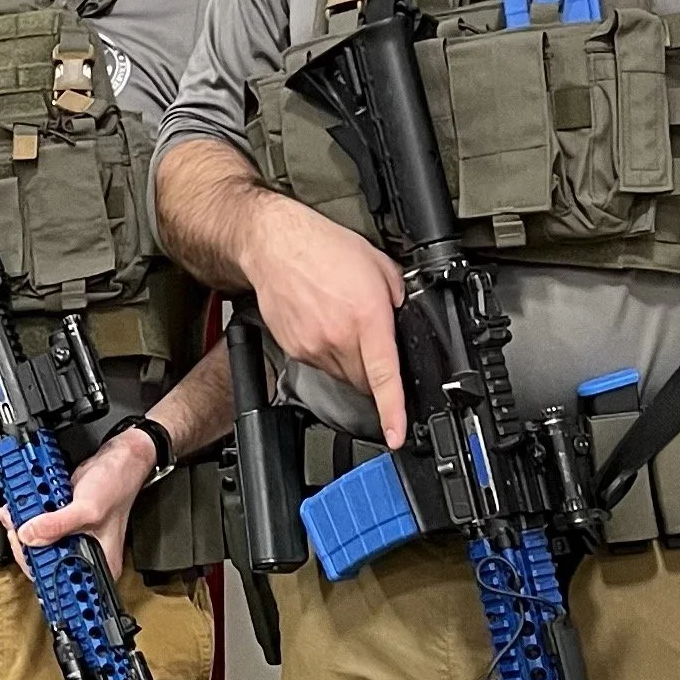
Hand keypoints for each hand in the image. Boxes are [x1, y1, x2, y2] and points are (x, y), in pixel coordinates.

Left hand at [0, 425, 155, 576]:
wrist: (117, 461)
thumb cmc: (115, 486)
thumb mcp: (88, 508)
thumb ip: (58, 523)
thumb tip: (29, 535)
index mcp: (100, 564)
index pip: (62, 579)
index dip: (37, 566)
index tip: (22, 547)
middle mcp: (86, 555)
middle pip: (46, 562)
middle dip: (25, 544)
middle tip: (15, 528)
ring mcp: (73, 539)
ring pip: (41, 544)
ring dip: (22, 529)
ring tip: (14, 516)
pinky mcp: (64, 523)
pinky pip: (41, 526)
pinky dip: (27, 517)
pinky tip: (20, 508)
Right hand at [237, 195, 409, 446]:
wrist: (274, 243)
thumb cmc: (324, 247)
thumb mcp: (379, 265)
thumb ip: (398, 298)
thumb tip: (405, 319)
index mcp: (366, 317)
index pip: (384, 376)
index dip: (394, 412)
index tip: (397, 436)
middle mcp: (338, 337)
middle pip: (364, 382)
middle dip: (373, 371)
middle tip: (370, 340)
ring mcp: (312, 346)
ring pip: (342, 376)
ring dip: (349, 361)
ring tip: (341, 322)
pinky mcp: (293, 348)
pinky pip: (320, 365)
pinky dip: (327, 353)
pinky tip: (323, 323)